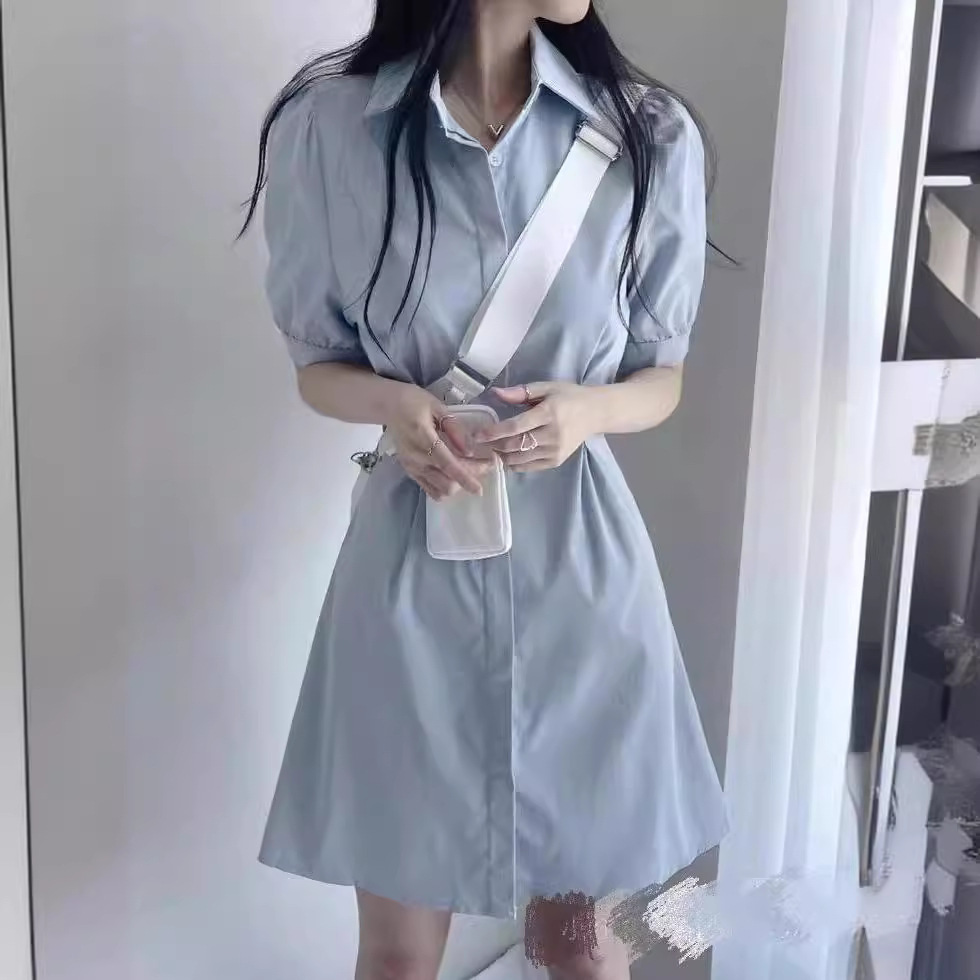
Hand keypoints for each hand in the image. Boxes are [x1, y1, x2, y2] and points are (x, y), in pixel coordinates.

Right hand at [383, 385, 493, 499]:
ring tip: (471, 469)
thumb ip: (454, 428)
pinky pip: (430, 489)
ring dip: (458, 484)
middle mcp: (415, 458)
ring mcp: (411, 467)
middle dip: (469, 477)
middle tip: (485, 464)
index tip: (479, 489)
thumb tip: (470, 450)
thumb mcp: (437, 407)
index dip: (465, 478)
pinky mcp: (410, 471)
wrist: (388, 406)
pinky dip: (445, 487)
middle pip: (447, 481)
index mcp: (423, 438)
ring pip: (440, 489)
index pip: (447, 464)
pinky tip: (456, 476)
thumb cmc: (414, 402)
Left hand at [474, 381, 599, 471]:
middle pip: (515, 445)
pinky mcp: (556, 461)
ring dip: (501, 457)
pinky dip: (514, 464)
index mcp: (549, 413)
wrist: (595, 413)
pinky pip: (529, 467)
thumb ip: (520, 392)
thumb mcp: (546, 387)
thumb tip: (495, 393)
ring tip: (488, 451)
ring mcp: (555, 450)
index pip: (516, 426)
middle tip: (478, 444)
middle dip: (493, 446)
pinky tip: (504, 458)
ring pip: (520, 459)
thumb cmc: (568, 397)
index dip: (494, 432)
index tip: (477, 434)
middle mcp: (552, 434)